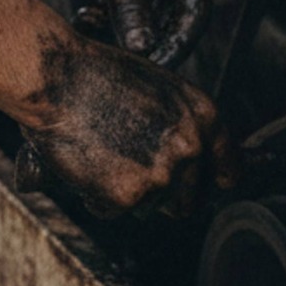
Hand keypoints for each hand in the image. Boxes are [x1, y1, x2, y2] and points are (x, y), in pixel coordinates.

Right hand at [18, 34, 236, 218]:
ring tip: (101, 156)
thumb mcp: (158, 87)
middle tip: (131, 171)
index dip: (213, 182)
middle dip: (163, 196)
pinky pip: (111, 211)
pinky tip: (85, 164)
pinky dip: (95, 197)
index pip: (229, 168)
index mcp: (203, 117)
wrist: (56, 76)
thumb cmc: (97, 74)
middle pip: (189, 202)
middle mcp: (190, 148)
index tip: (205, 189)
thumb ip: (183, 122)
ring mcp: (161, 175)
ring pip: (149, 209)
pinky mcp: (127, 195)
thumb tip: (193, 154)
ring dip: (127, 195)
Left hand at [49, 0, 210, 65]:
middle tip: (115, 58)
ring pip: (144, 17)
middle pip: (169, 21)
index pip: (194, 16)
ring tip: (89, 23)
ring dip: (118, 27)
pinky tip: (84, 13)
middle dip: (141, 38)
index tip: (150, 69)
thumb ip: (130, 9)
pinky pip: (124, 7)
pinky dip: (106, 14)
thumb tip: (144, 51)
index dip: (175, 46)